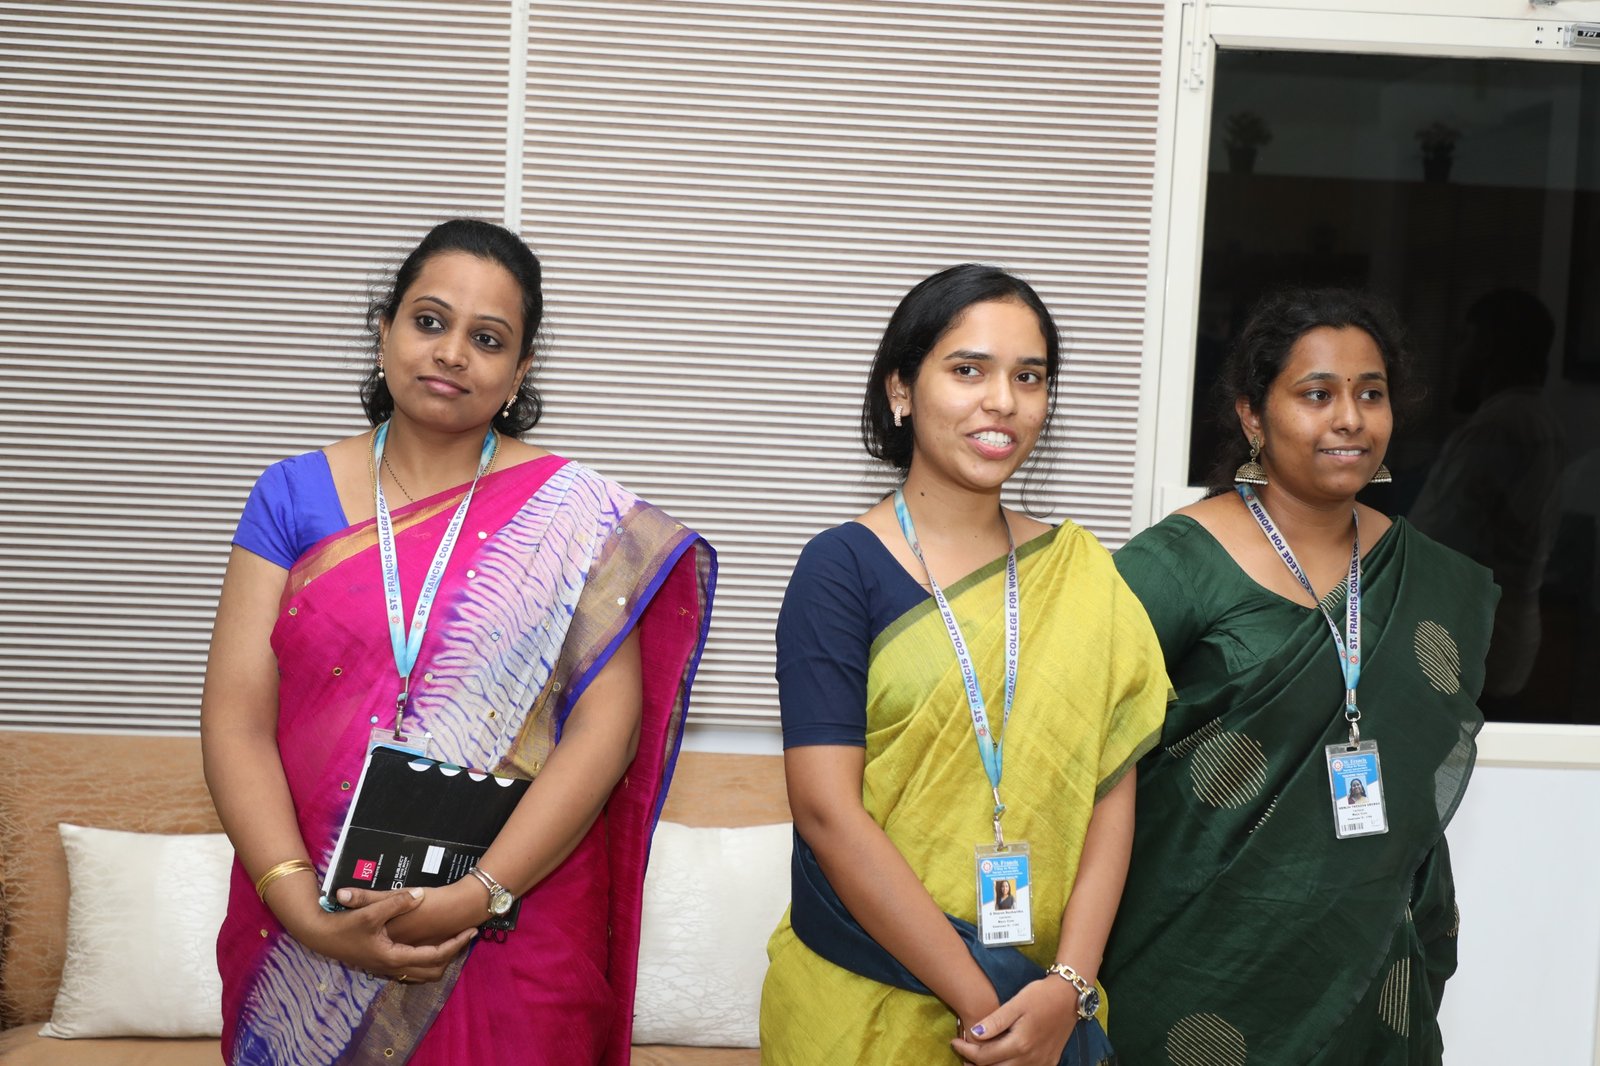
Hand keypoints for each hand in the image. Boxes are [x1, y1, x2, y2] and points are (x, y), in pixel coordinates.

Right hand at [283, 886, 475, 982]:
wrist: (319, 936)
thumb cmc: (344, 926)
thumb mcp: (371, 911)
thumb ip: (397, 902)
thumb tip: (420, 894)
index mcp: (394, 957)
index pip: (435, 956)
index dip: (456, 944)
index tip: (471, 931)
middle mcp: (393, 967)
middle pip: (433, 971)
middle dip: (452, 955)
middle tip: (465, 937)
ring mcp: (386, 967)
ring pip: (422, 973)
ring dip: (439, 960)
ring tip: (452, 940)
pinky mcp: (380, 963)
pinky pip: (411, 968)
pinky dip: (424, 960)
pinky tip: (427, 942)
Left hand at [952, 976, 1078, 1065]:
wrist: (1069, 997)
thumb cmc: (1040, 996)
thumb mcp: (1016, 1003)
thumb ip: (995, 1021)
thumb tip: (974, 1034)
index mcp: (1020, 1044)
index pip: (984, 1057)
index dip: (966, 1051)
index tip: (955, 1042)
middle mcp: (1030, 1059)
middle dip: (976, 1065)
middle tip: (964, 1054)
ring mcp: (1041, 1063)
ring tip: (978, 1059)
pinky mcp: (1049, 1063)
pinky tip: (1002, 1059)